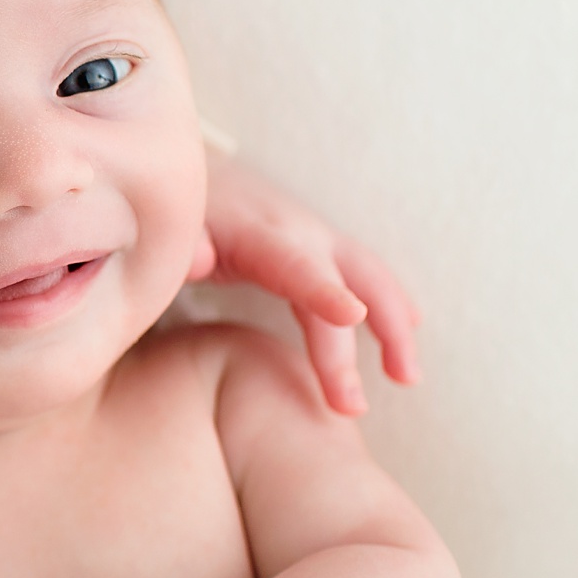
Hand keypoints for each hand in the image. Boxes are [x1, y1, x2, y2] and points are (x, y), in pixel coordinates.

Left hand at [197, 151, 420, 415]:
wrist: (185, 172)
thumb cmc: (174, 212)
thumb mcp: (168, 228)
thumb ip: (181, 247)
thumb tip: (198, 259)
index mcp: (258, 233)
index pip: (295, 265)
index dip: (324, 292)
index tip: (352, 316)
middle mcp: (298, 232)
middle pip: (347, 281)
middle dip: (366, 335)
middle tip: (353, 406)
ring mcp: (313, 236)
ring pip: (369, 277)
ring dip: (393, 326)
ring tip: (407, 378)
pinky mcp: (316, 246)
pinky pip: (361, 274)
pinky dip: (388, 302)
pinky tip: (409, 329)